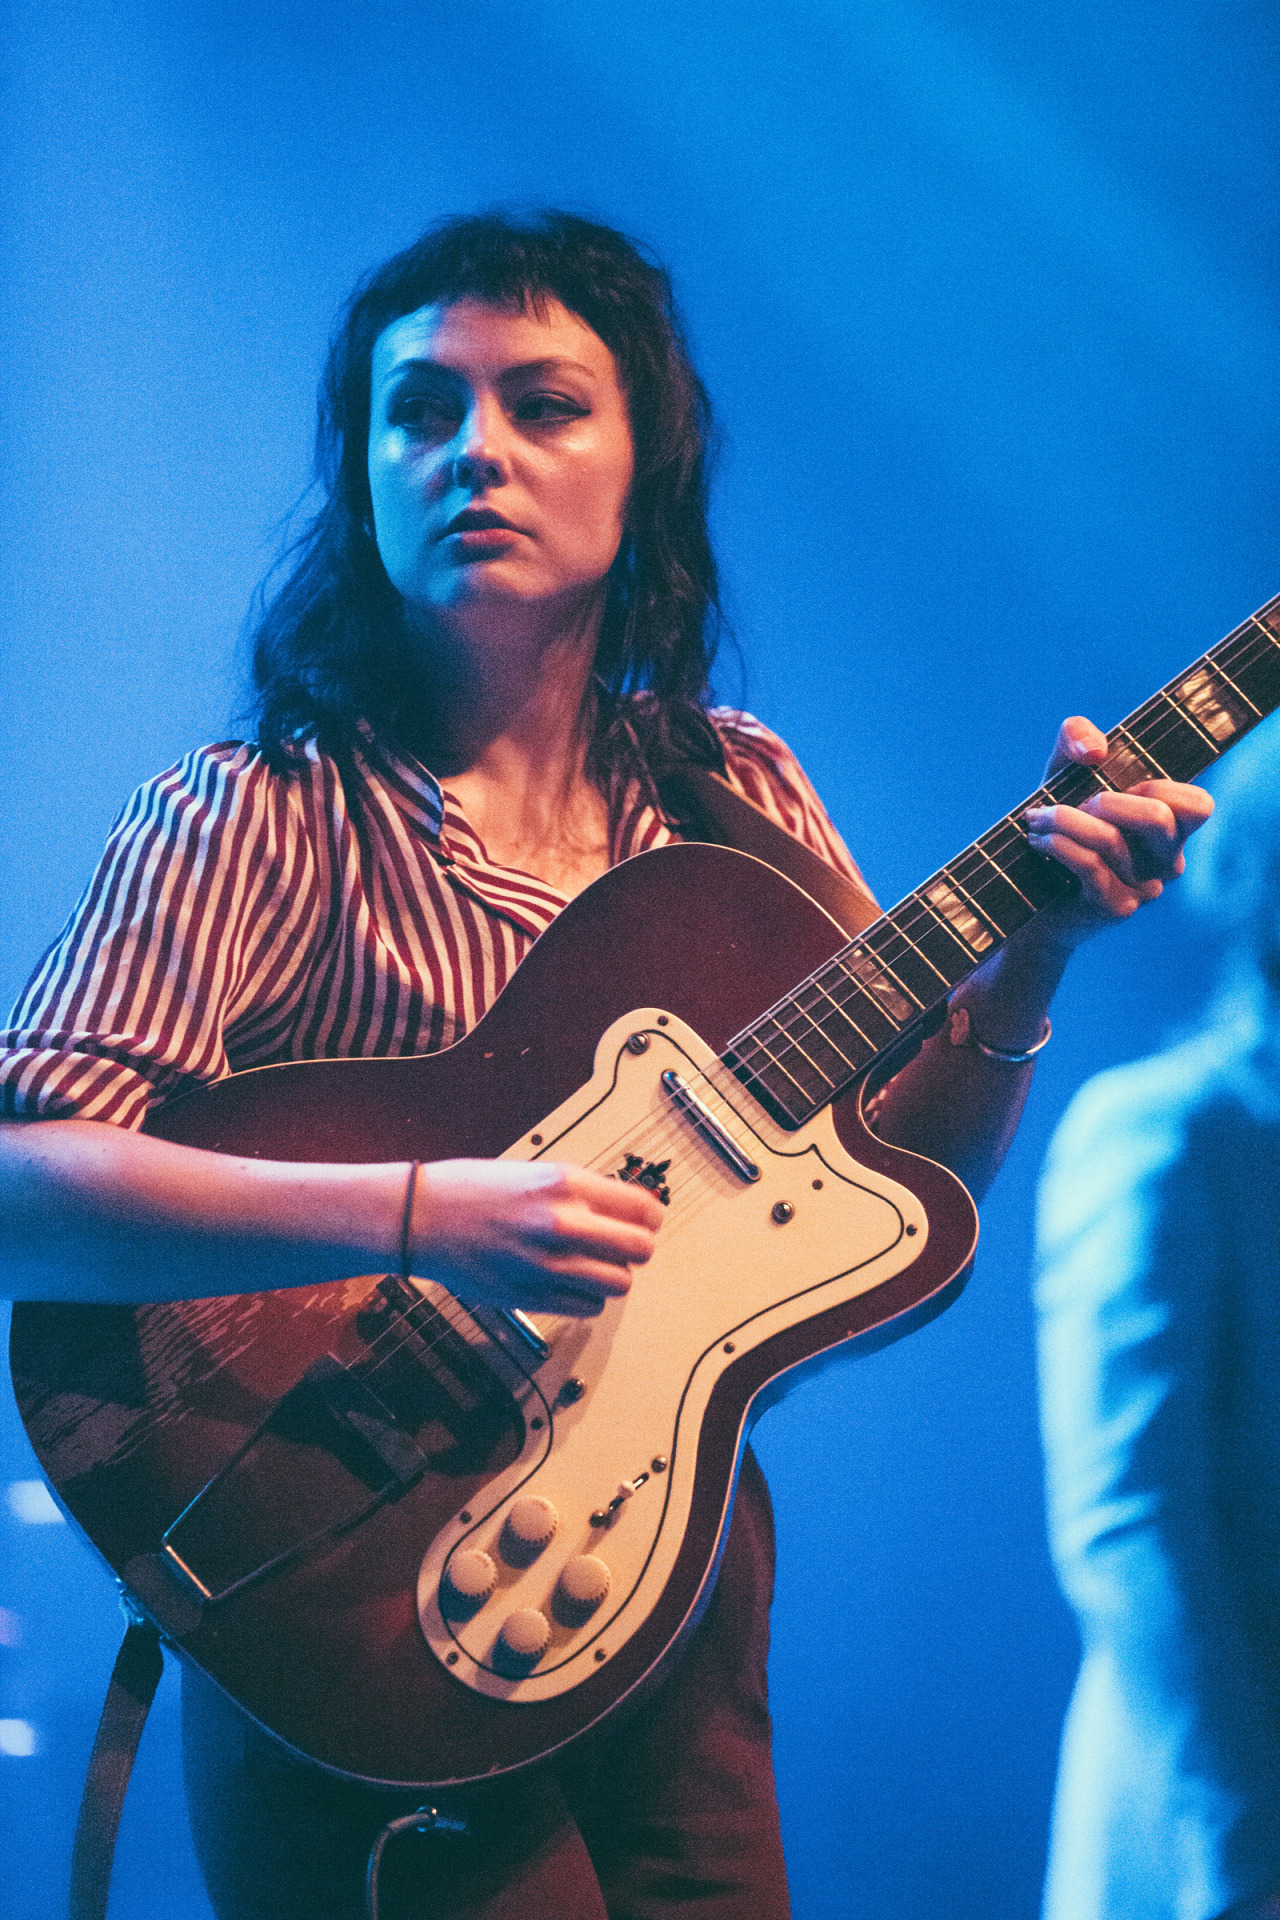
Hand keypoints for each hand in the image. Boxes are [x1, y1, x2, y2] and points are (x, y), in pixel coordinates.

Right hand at [410, 1158, 663, 1316]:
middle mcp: (563, 1224)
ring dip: (613, 1275)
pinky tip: (568, 1282)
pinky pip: (588, 1307)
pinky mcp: (533, 1297)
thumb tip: (627, 1211)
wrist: (422, 1217)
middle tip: (623, 1245)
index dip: (649, 1216)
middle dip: (637, 1248)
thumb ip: (582, 1192)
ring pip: (620, 1284)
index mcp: (566, 1184)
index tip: (644, 1220)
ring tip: (592, 1265)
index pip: (643, 1208)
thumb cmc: (474, 1189)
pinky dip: (587, 1298)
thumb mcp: (536, 1172)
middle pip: (641, 1249)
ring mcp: (548, 1264)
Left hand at [1022, 716, 1213, 946]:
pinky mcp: (1115, 908)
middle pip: (1158, 819)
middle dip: (1106, 801)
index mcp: (1171, 829)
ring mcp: (1144, 889)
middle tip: (1075, 806)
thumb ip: (1077, 737)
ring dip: (1063, 819)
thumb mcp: (1065, 772)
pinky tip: (1036, 840)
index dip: (1158, 787)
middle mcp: (1166, 862)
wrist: (1028, 891)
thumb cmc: (1059, 826)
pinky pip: (1088, 864)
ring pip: (1111, 840)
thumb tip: (1095, 751)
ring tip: (1037, 819)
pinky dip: (1055, 843)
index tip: (1118, 789)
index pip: (1198, 806)